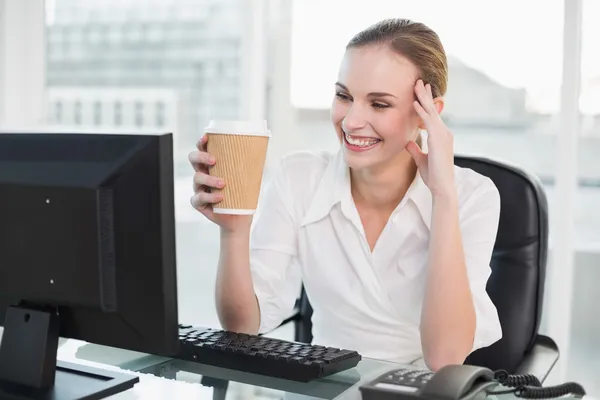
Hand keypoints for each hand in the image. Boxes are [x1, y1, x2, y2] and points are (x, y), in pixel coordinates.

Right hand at [188, 135, 252, 232]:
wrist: (240, 218)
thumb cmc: (242, 195)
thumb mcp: (248, 178)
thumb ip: (250, 165)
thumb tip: (261, 149)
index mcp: (213, 166)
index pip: (203, 149)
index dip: (201, 142)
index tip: (206, 137)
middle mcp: (204, 174)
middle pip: (193, 159)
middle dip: (201, 157)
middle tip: (214, 160)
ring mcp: (199, 188)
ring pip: (197, 178)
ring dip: (209, 179)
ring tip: (223, 184)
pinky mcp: (199, 202)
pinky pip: (198, 198)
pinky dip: (209, 197)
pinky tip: (220, 198)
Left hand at [406, 80, 455, 198]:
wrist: (442, 187)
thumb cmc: (433, 176)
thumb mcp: (420, 159)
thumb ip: (415, 149)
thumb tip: (408, 142)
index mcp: (441, 137)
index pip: (432, 116)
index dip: (426, 103)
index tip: (420, 92)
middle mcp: (444, 133)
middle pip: (433, 110)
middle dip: (425, 95)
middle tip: (419, 81)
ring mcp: (443, 135)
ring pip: (432, 112)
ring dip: (423, 98)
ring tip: (417, 84)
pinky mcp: (439, 139)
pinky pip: (429, 121)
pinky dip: (422, 111)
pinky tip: (415, 102)